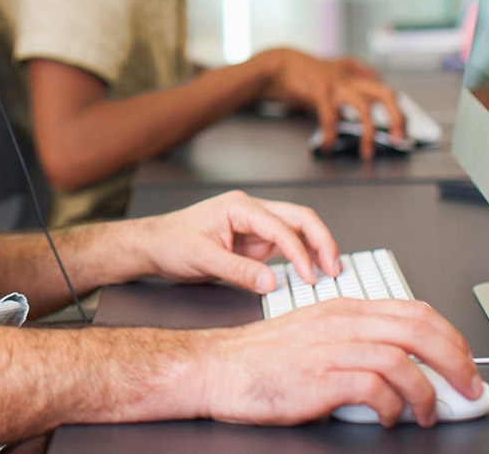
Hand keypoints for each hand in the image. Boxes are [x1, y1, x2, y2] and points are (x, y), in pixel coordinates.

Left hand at [130, 190, 340, 292]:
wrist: (154, 246)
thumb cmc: (171, 243)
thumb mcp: (201, 258)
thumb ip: (237, 270)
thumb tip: (270, 283)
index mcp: (239, 207)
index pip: (281, 226)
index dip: (300, 252)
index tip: (310, 277)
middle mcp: (251, 212)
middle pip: (300, 218)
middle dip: (322, 241)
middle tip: (335, 269)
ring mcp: (255, 227)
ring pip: (297, 231)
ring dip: (316, 249)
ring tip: (329, 273)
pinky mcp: (254, 243)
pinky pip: (286, 246)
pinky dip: (302, 257)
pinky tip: (310, 273)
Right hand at [192, 299, 482, 427]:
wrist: (217, 368)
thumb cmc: (262, 358)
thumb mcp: (315, 335)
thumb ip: (357, 342)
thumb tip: (404, 365)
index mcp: (343, 308)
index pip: (414, 310)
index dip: (450, 336)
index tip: (464, 360)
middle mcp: (342, 322)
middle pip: (419, 330)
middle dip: (456, 361)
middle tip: (469, 387)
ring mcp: (331, 348)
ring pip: (402, 360)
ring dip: (427, 393)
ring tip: (427, 413)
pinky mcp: (320, 377)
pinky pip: (376, 389)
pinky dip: (393, 407)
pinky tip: (389, 417)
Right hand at [258, 48, 403, 158]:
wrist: (279, 64)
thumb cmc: (305, 73)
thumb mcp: (332, 72)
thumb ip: (349, 80)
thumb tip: (363, 98)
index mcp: (355, 76)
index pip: (386, 90)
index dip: (398, 111)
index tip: (401, 129)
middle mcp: (350, 79)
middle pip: (385, 93)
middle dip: (397, 116)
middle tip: (399, 138)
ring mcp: (336, 84)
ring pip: (363, 106)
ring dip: (368, 131)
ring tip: (367, 152)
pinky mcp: (320, 90)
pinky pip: (331, 117)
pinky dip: (331, 134)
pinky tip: (328, 145)